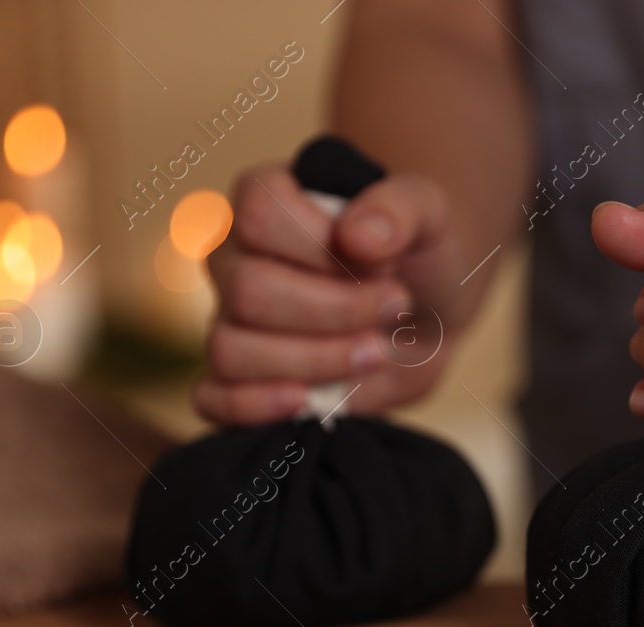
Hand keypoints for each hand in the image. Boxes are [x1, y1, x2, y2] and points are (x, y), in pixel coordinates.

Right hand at [196, 163, 470, 425]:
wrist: (424, 317)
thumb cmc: (415, 255)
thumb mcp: (430, 215)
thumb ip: (400, 209)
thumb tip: (358, 237)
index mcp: (262, 200)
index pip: (258, 216)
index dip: (323, 248)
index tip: (382, 264)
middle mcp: (234, 258)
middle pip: (248, 290)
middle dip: (335, 311)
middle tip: (394, 309)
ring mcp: (229, 320)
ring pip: (232, 349)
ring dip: (315, 361)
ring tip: (374, 353)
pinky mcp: (241, 378)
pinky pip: (213, 399)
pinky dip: (253, 408)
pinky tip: (307, 402)